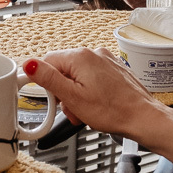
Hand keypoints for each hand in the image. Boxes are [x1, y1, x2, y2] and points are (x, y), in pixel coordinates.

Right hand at [23, 48, 172, 141]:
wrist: (143, 118)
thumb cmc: (113, 111)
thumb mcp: (73, 98)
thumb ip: (49, 79)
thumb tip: (29, 64)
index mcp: (81, 57)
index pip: (48, 61)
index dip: (45, 82)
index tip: (50, 97)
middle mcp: (94, 54)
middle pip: (64, 69)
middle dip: (64, 91)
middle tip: (72, 109)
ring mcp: (106, 61)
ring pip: (78, 75)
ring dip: (77, 93)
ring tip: (86, 110)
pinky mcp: (115, 69)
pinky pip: (93, 77)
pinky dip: (90, 90)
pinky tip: (97, 104)